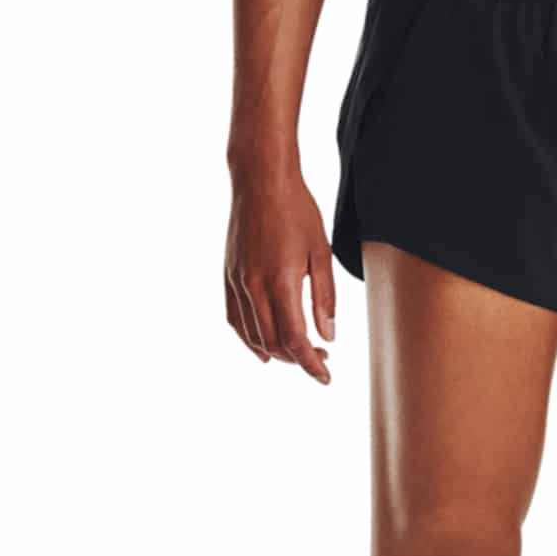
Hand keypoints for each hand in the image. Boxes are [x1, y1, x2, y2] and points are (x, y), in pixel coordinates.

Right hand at [224, 165, 335, 383]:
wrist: (260, 179)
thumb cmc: (297, 210)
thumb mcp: (322, 253)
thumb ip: (324, 298)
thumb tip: (328, 336)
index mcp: (281, 281)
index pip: (295, 339)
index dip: (311, 364)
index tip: (325, 377)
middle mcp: (254, 285)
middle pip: (274, 343)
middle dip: (298, 360)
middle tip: (322, 360)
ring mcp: (237, 281)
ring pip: (252, 335)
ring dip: (276, 353)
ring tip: (299, 355)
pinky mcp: (228, 275)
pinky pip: (235, 319)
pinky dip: (249, 339)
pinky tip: (264, 348)